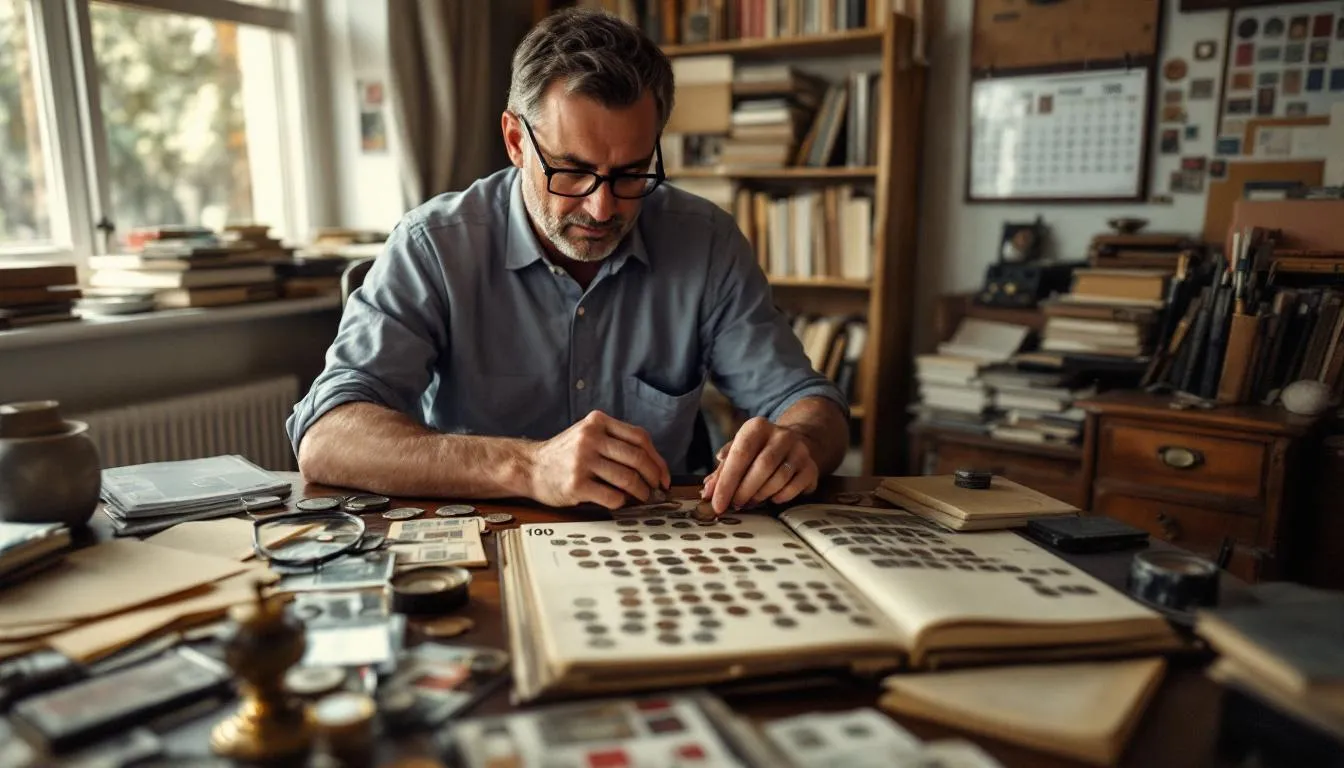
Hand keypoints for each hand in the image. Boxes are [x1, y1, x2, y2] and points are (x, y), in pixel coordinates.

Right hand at [525, 411, 670, 509]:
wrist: (530, 467)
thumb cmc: (565, 454)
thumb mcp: (589, 435)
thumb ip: (617, 442)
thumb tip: (655, 467)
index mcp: (597, 422)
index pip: (640, 438)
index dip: (658, 459)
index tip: (663, 475)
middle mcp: (590, 438)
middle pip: (637, 458)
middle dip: (653, 477)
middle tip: (656, 489)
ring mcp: (582, 461)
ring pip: (628, 478)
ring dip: (641, 492)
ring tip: (642, 497)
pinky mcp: (576, 485)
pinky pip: (612, 497)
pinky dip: (622, 502)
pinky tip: (619, 501)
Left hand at [700, 417, 819, 514]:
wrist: (797, 443)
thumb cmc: (759, 451)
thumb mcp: (739, 452)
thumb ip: (722, 471)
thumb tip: (708, 491)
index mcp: (757, 427)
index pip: (740, 454)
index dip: (726, 482)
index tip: (717, 503)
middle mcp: (781, 435)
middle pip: (762, 466)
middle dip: (744, 490)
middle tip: (735, 504)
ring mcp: (799, 450)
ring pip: (779, 478)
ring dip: (761, 495)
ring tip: (751, 501)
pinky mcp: (811, 467)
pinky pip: (794, 487)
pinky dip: (780, 497)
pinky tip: (771, 497)